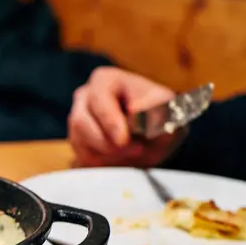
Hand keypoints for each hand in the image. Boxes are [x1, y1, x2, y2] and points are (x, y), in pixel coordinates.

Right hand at [68, 67, 184, 166]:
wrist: (157, 133)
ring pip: (80, 142)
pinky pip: (83, 157)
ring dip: (109, 155)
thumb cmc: (161, 115)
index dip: (109, 121)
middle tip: (137, 150)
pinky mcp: (78, 141)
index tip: (123, 140)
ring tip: (136, 153)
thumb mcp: (168, 108)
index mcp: (105, 81)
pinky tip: (124, 158)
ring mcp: (77, 119)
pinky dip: (105, 163)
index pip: (97, 98)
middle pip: (81, 122)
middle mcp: (85, 96)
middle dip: (108, 143)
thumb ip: (154, 106)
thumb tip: (134, 108)